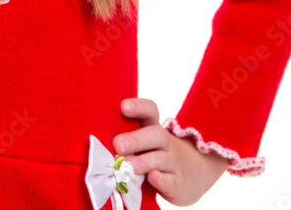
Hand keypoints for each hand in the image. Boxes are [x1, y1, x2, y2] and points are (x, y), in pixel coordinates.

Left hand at [113, 98, 229, 206]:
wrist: (193, 175)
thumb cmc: (156, 156)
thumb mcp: (145, 144)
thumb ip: (126, 140)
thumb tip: (97, 141)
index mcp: (153, 129)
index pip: (150, 111)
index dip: (138, 106)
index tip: (123, 106)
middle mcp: (165, 143)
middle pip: (155, 134)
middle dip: (135, 139)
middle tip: (117, 144)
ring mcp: (174, 163)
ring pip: (161, 158)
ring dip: (144, 161)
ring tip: (127, 166)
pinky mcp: (179, 184)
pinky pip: (172, 181)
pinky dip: (162, 180)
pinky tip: (153, 177)